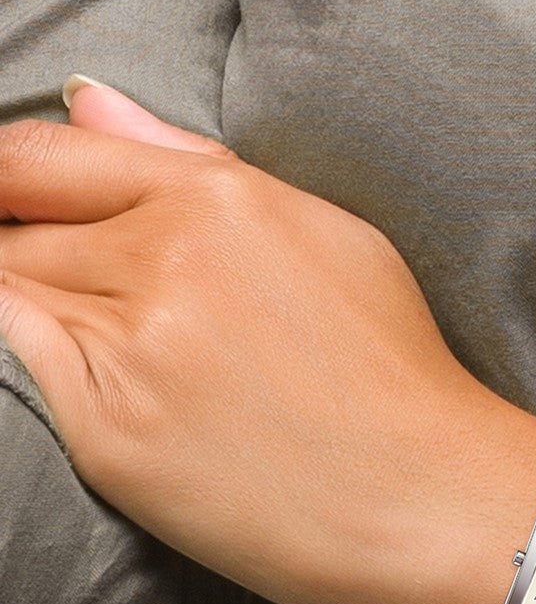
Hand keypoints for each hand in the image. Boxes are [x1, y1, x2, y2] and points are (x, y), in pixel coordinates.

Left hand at [0, 81, 535, 603]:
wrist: (426, 500)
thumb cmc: (395, 371)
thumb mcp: (329, 236)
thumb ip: (196, 163)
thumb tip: (91, 104)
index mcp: (222, 202)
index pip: (43, 157)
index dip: (10, 178)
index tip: (18, 203)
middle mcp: (167, 262)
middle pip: (19, 228)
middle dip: (32, 249)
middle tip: (106, 300)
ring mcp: (132, 351)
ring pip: (12, 295)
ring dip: (44, 311)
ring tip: (139, 353)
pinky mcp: (109, 437)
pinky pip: (24, 370)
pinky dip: (46, 365)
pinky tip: (124, 389)